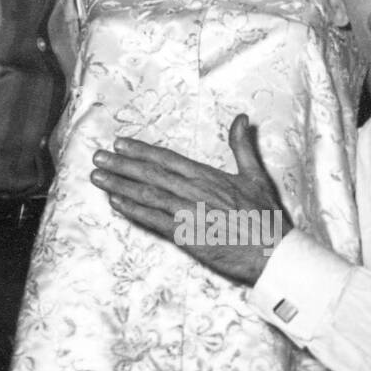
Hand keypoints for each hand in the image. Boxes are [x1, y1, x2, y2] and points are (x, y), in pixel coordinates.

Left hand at [91, 114, 286, 286]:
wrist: (273, 253)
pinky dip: (134, 211)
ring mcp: (187, 214)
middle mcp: (194, 192)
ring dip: (120, 185)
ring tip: (98, 177)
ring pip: (147, 195)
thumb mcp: (256, 176)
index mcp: (208, 177)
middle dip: (121, 165)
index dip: (141, 150)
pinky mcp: (186, 237)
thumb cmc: (266, 216)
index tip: (119, 144)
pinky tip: (116, 204)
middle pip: (150, 174)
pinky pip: (154, 221)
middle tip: (97, 158)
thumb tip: (241, 117)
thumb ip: (242, 146)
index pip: (167, 159)